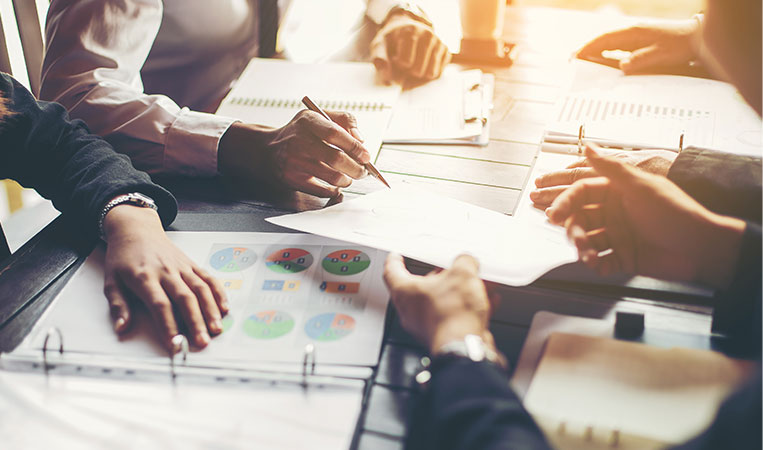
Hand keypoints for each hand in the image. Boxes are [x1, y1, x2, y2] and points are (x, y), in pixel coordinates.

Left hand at [102, 205, 227, 351]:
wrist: (136, 229)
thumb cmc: (124, 256)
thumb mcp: (111, 280)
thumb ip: (118, 305)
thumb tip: (121, 327)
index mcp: (145, 277)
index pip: (160, 305)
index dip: (169, 326)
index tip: (174, 343)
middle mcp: (166, 271)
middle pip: (185, 299)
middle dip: (195, 322)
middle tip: (202, 341)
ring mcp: (182, 267)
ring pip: (200, 289)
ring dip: (210, 310)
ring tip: (216, 329)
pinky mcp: (191, 264)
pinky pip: (208, 278)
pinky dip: (218, 293)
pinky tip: (224, 307)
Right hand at [218, 110, 368, 197]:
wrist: (268, 149)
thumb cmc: (300, 132)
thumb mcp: (318, 116)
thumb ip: (343, 120)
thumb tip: (360, 140)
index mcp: (308, 121)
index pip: (335, 133)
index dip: (354, 146)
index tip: (366, 155)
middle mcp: (299, 141)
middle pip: (336, 158)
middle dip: (356, 168)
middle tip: (363, 171)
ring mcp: (294, 162)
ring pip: (332, 177)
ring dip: (347, 180)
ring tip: (349, 177)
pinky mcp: (292, 179)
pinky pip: (321, 190)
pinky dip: (334, 190)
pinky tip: (335, 185)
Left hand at [371, 12, 449, 82]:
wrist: (406, 29)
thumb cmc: (392, 40)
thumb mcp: (380, 45)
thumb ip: (379, 57)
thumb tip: (382, 67)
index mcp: (411, 32)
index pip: (406, 63)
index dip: (398, 65)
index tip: (395, 58)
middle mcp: (428, 35)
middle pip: (418, 71)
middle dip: (409, 72)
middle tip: (404, 63)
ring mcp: (439, 43)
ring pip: (431, 74)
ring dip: (419, 75)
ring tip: (413, 64)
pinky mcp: (446, 51)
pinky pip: (439, 73)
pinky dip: (428, 74)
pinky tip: (422, 65)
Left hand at [382, 253, 496, 352]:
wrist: (464, 347)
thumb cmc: (452, 315)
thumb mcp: (462, 274)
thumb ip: (464, 262)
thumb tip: (467, 262)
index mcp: (405, 292)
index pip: (392, 271)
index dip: (395, 260)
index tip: (397, 256)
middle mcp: (411, 311)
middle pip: (423, 287)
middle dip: (441, 276)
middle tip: (453, 268)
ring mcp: (426, 325)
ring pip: (442, 302)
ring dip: (460, 292)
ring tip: (477, 284)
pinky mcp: (443, 336)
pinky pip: (454, 316)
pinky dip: (468, 308)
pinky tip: (486, 301)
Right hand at [546, 144, 744, 287]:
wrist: (702, 247)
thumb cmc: (676, 212)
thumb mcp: (640, 185)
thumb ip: (611, 167)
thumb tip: (588, 146)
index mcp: (618, 192)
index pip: (582, 193)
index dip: (566, 202)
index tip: (555, 213)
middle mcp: (616, 213)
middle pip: (580, 218)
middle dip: (574, 230)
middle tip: (575, 238)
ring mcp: (620, 235)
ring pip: (588, 241)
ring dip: (584, 248)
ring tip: (589, 255)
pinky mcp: (625, 257)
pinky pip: (602, 261)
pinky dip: (597, 264)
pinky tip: (598, 264)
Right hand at [577, 19, 700, 74]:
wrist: (696, 38)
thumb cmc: (681, 45)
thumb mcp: (662, 54)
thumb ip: (641, 60)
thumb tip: (622, 66)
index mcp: (634, 32)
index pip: (606, 39)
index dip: (589, 47)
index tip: (577, 55)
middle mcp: (632, 32)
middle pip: (604, 40)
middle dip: (587, 49)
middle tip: (572, 59)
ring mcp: (636, 36)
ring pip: (610, 43)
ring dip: (596, 51)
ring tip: (582, 60)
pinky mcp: (640, 41)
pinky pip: (618, 47)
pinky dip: (607, 52)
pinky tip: (602, 59)